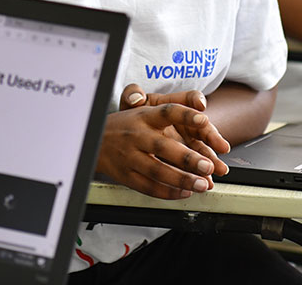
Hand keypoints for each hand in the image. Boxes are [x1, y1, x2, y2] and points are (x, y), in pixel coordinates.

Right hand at [98, 89, 228, 198]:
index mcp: (145, 117)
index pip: (168, 112)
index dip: (186, 115)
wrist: (94, 139)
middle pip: (164, 147)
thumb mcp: (143, 111)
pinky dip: (167, 192)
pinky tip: (183, 192)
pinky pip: (148, 187)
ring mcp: (130, 157)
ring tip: (201, 184)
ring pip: (157, 171)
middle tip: (208, 166)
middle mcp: (137, 136)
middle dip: (188, 159)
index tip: (204, 120)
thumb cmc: (126, 125)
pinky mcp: (126, 175)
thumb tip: (200, 109)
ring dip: (181, 180)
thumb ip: (169, 113)